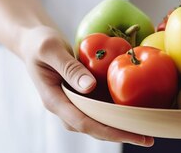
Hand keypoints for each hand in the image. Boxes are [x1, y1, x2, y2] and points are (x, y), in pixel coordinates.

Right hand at [17, 26, 154, 146]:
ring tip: (147, 128)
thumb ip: (69, 68)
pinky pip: (100, 107)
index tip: (132, 134)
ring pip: (99, 120)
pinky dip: (117, 109)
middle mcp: (65, 107)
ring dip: (121, 125)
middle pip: (95, 128)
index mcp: (54, 101)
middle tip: (148, 138)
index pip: (84, 123)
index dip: (110, 132)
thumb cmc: (38, 42)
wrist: (32, 41)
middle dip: (121, 134)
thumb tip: (90, 87)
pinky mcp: (81, 95)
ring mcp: (73, 103)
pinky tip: (136, 108)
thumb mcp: (50, 49)